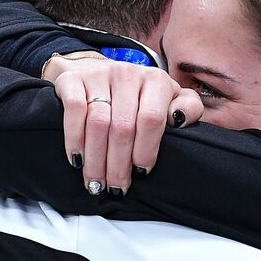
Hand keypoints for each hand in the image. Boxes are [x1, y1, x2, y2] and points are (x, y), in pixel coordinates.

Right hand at [45, 56, 202, 195]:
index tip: (141, 172)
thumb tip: (180, 120)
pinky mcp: (72, 80)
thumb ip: (188, 109)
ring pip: (97, 124)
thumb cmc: (138, 97)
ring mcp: (98, 75)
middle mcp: (127, 73)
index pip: (151, 119)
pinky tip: (77, 159)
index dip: (145, 150)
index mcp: (155, 80)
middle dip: (119, 165)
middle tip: (116, 188)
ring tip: (96, 182)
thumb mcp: (170, 99)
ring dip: (96, 160)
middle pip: (122, 127)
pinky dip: (74, 139)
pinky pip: (74, 111)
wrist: (98, 72)